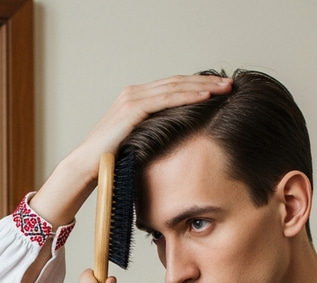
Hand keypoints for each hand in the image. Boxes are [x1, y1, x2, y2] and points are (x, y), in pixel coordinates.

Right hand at [30, 74, 232, 229]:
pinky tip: (206, 96)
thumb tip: (178, 143)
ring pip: (175, 87)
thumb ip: (155, 136)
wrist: (87, 168)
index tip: (220, 89)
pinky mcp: (132, 109)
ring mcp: (132, 99)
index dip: (197, 86)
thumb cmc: (111, 163)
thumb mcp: (139, 145)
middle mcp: (134, 93)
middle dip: (205, 81)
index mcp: (137, 100)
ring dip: (202, 85)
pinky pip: (166, 99)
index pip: (173, 88)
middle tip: (230, 83)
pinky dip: (188, 96)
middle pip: (177, 82)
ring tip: (224, 87)